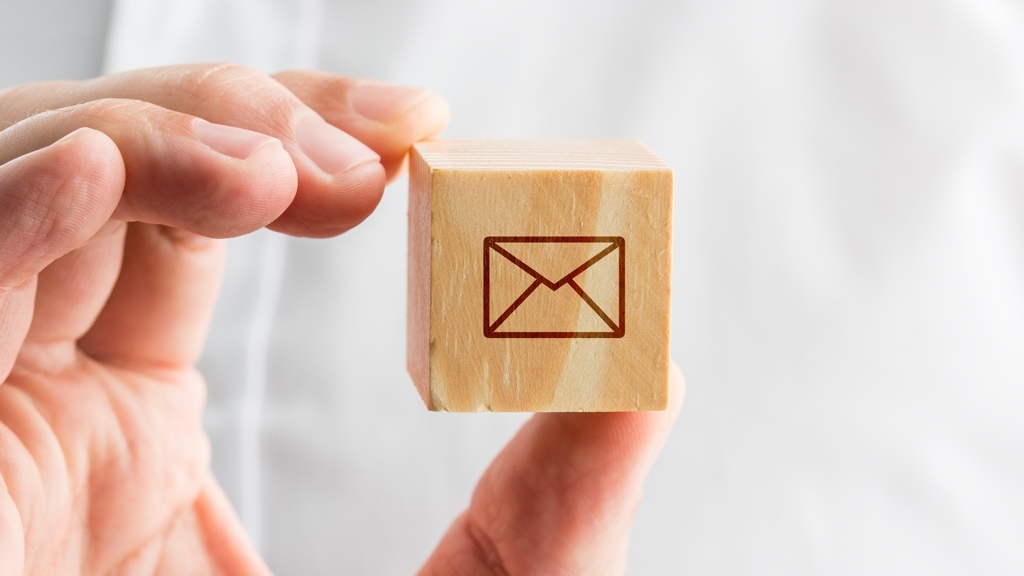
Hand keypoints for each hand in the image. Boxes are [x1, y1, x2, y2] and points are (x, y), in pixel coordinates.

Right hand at [0, 63, 682, 574]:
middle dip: (235, 123)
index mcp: (135, 438)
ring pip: (30, 195)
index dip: (287, 150)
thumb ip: (563, 496)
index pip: (188, 228)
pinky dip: (15, 208)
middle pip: (108, 186)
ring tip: (286, 176)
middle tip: (371, 152)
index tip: (411, 146)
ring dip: (156, 143)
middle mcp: (47, 411)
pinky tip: (102, 172)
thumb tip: (652, 364)